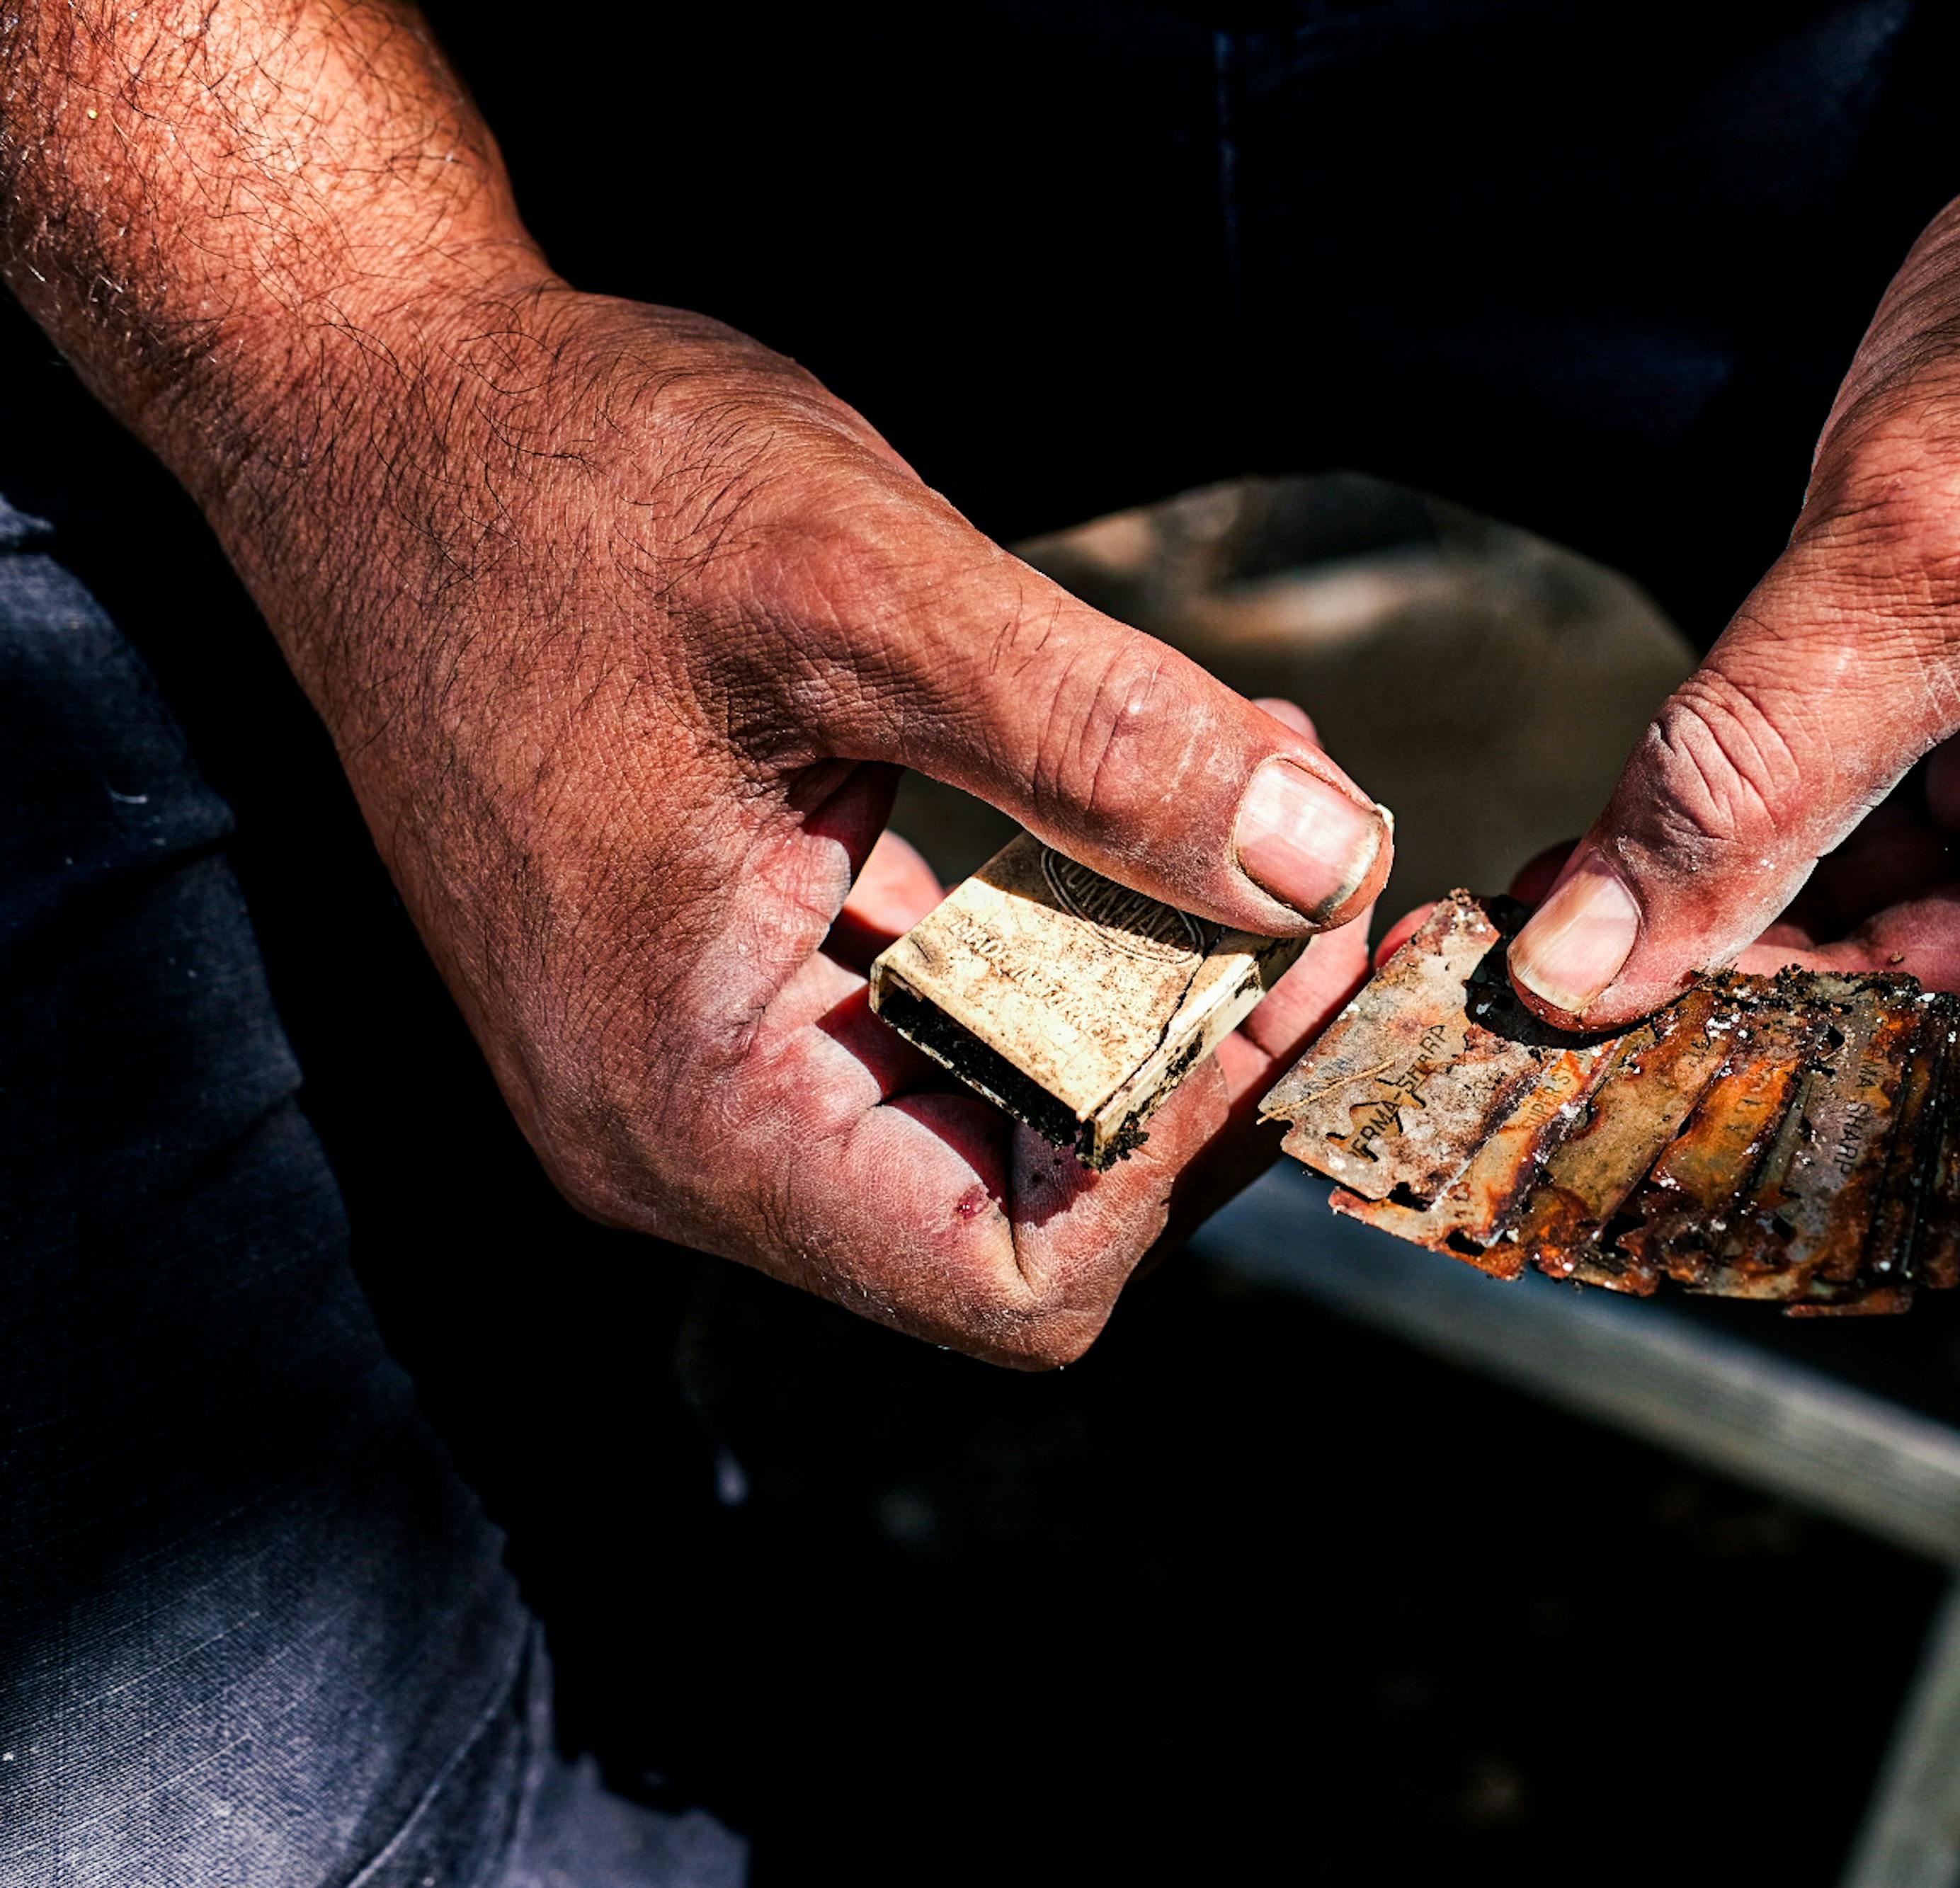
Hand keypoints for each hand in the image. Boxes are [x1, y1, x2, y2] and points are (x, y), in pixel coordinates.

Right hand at [222, 291, 1385, 1364]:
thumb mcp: (860, 586)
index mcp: (687, 1099)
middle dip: (1202, 1055)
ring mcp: (694, 1056)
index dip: (1192, 1147)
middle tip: (1328, 878)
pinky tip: (1148, 797)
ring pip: (996, 1107)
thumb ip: (1100, 741)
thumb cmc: (569, 483)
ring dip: (1152, 980)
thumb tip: (1321, 861)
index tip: (1305, 963)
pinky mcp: (722, 972)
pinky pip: (937, 1016)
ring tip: (1267, 809)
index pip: (1009, 1276)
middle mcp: (680, 1126)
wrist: (382, 408)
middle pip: (1025, 1207)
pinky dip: (1064, 929)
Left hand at [1504, 2, 1959, 1243]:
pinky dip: (1792, 885)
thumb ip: (1742, 790)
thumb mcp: (1917, 555)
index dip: (1783, 1155)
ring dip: (1744, 970)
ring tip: (1562, 937)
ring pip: (1921, 1000)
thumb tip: (1578, 973)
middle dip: (1741, 1051)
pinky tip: (1642, 867)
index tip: (1589, 1126)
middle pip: (1954, 1092)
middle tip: (1534, 1027)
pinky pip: (1930, 898)